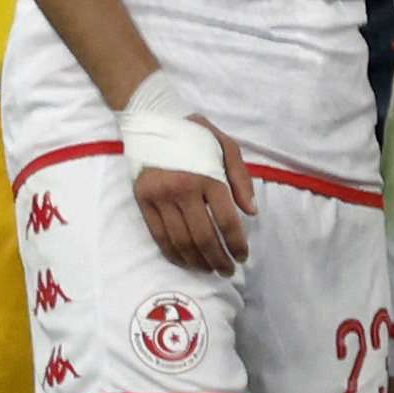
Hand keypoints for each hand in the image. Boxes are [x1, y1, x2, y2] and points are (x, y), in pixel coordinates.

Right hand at [132, 115, 248, 276]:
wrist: (153, 121)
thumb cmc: (195, 136)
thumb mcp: (227, 147)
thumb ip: (241, 179)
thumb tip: (251, 212)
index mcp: (207, 176)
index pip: (226, 220)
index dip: (236, 242)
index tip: (242, 255)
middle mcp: (182, 190)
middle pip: (203, 236)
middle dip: (218, 258)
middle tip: (228, 270)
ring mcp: (159, 197)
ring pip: (180, 240)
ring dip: (197, 261)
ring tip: (209, 270)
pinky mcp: (142, 201)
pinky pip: (158, 235)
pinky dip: (173, 253)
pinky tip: (185, 261)